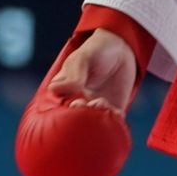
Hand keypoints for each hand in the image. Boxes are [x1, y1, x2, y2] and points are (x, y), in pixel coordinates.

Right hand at [16, 29, 137, 175]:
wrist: (121, 49)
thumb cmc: (95, 52)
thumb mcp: (83, 58)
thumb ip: (73, 72)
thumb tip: (55, 89)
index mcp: (64, 96)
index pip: (59, 112)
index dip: (65, 113)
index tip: (73, 104)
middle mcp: (78, 106)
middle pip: (76, 123)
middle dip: (81, 120)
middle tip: (86, 104)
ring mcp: (96, 110)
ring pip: (94, 126)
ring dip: (98, 121)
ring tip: (102, 103)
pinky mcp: (113, 112)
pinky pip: (113, 124)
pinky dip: (115, 123)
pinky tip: (117, 113)